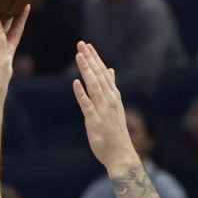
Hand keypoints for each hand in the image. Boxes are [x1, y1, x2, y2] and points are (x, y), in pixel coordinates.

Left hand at [72, 40, 139, 171]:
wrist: (121, 154)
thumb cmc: (116, 132)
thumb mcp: (115, 106)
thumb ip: (111, 88)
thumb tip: (110, 71)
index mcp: (113, 96)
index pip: (103, 73)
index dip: (95, 59)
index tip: (87, 46)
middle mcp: (109, 100)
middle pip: (98, 75)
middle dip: (90, 59)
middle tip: (81, 43)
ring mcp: (103, 110)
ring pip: (93, 86)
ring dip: (86, 70)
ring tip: (79, 56)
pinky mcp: (95, 121)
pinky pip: (87, 105)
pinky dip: (82, 93)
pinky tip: (75, 83)